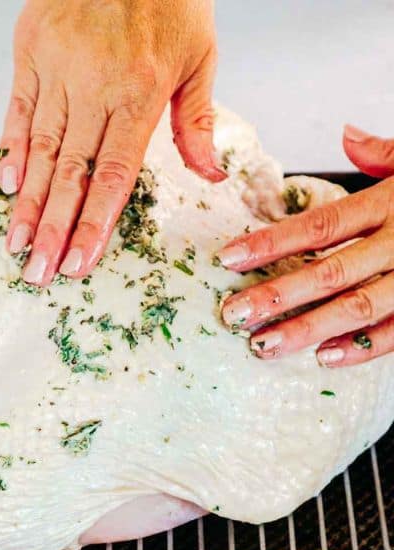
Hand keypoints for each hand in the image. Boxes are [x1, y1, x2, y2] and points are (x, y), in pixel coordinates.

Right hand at [0, 0, 222, 284]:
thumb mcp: (200, 54)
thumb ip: (197, 120)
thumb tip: (210, 175)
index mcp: (142, 92)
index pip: (114, 173)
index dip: (95, 222)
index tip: (80, 262)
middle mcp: (96, 86)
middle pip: (71, 172)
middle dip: (54, 229)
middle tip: (38, 274)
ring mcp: (59, 70)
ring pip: (39, 149)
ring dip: (27, 203)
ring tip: (18, 246)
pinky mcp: (32, 53)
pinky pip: (17, 110)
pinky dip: (9, 149)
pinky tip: (5, 186)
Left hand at [218, 126, 393, 365]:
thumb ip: (387, 155)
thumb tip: (347, 135)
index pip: (321, 224)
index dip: (272, 241)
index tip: (228, 258)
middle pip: (332, 270)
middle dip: (278, 295)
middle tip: (232, 314)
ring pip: (361, 305)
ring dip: (309, 328)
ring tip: (262, 345)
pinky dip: (363, 347)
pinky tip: (324, 357)